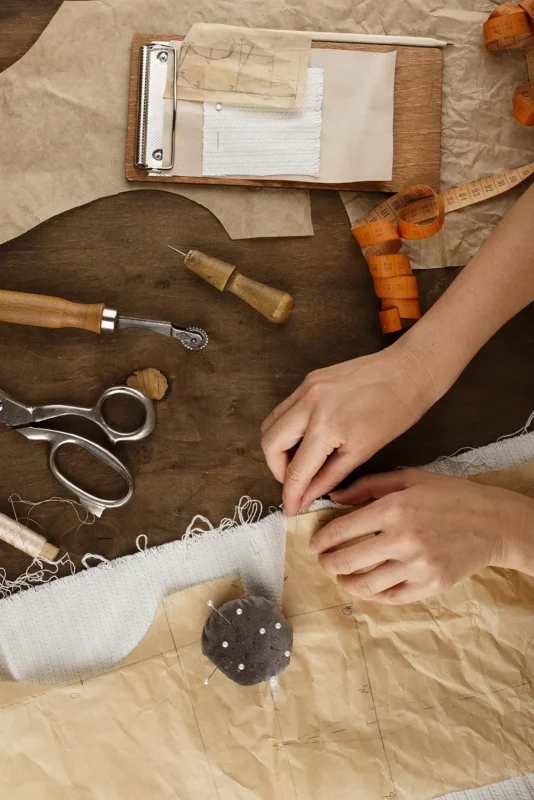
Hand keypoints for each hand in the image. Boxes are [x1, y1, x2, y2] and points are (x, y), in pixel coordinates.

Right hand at [261, 342, 436, 516]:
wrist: (407, 371)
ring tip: (299, 461)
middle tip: (294, 482)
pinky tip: (306, 439)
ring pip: (270, 424)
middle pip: (269, 444)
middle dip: (276, 469)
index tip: (290, 509)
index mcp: (326, 426)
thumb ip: (329, 476)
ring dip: (277, 447)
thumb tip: (308, 496)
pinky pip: (284, 408)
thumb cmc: (395, 412)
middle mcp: (308, 404)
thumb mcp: (363, 452)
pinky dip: (287, 428)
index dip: (290, 494)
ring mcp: (305, 388)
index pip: (296, 470)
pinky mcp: (308, 379)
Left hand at [310, 469, 533, 603]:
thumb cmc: (450, 496)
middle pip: (346, 561)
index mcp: (392, 509)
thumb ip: (368, 486)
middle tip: (324, 562)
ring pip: (365, 584)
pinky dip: (373, 594)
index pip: (340, 530)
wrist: (493, 522)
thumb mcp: (410, 479)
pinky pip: (391, 597)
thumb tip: (335, 496)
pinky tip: (367, 587)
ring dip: (345, 583)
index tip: (316, 543)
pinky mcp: (430, 586)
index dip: (321, 540)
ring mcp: (416, 566)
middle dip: (327, 563)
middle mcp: (401, 539)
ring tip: (341, 578)